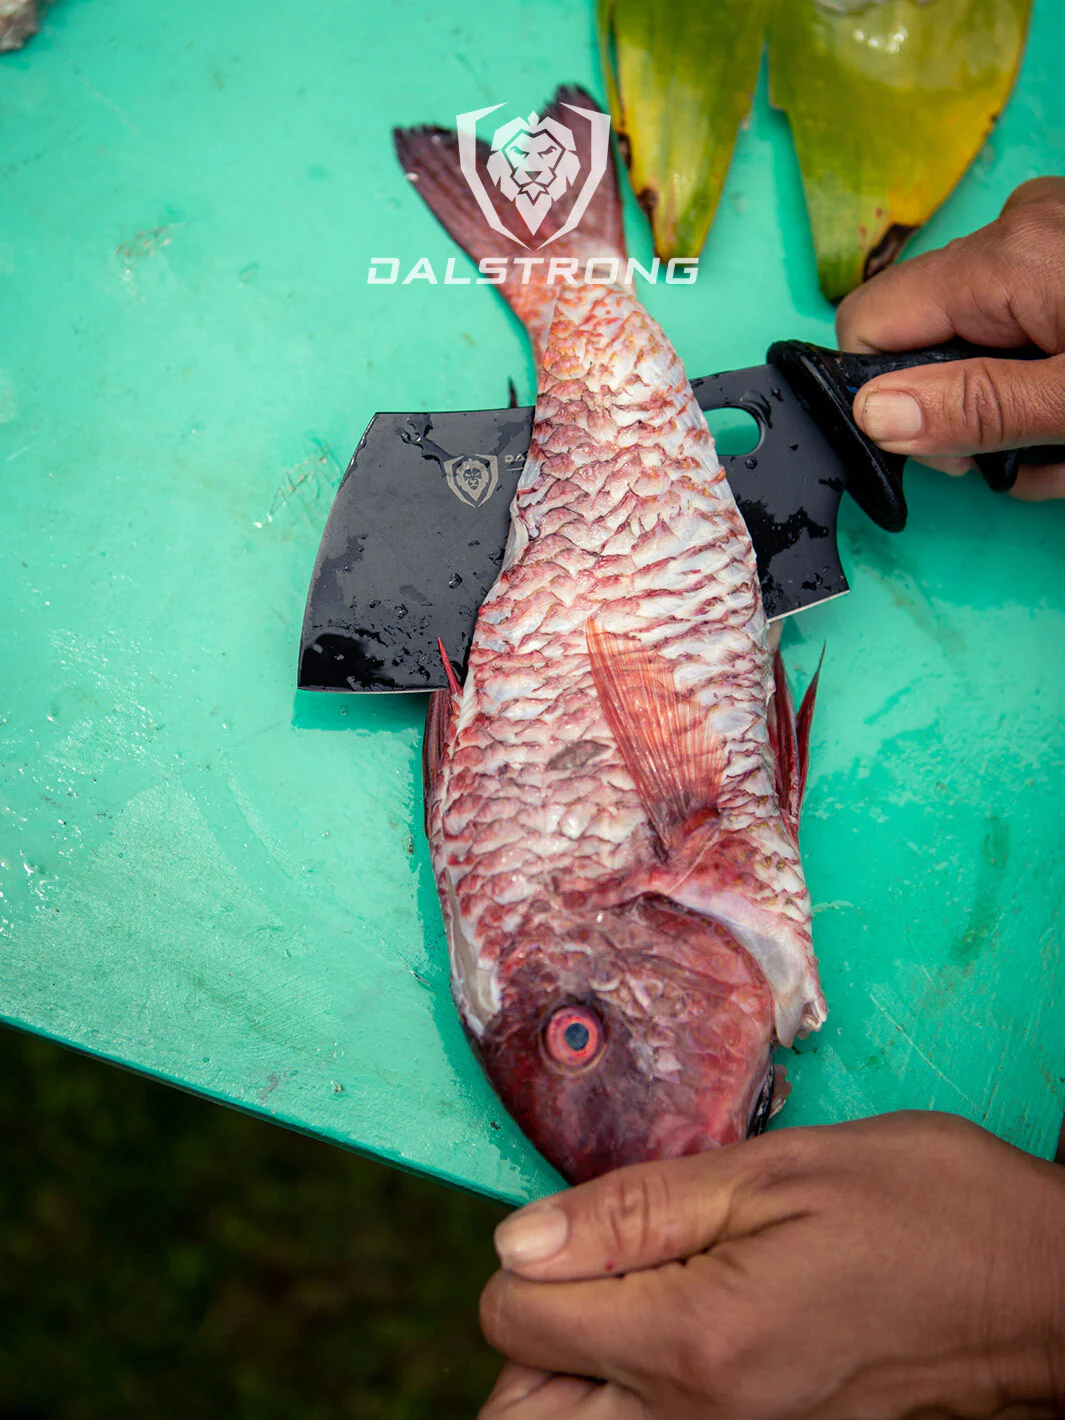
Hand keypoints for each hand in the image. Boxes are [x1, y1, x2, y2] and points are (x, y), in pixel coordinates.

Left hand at [478, 1112, 1064, 1417]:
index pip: (516, 1321)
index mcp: (694, 1340)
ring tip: (632, 1296)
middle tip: (591, 1266)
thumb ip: (634, 1211)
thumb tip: (518, 1241)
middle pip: (527, 1415)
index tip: (579, 1221)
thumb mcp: (774, 1172)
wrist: (1036, 1287)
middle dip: (533, 1336)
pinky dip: (631, 1395)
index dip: (526, 1257)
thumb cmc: (920, 1207)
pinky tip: (677, 1332)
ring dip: (575, 1373)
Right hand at [836, 177, 1064, 500]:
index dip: (882, 401)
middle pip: (927, 338)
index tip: (948, 456)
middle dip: (965, 418)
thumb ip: (974, 407)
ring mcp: (1050, 232)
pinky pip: (1025, 318)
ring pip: (980, 340)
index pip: (867, 323)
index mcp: (1003, 258)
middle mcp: (1016, 228)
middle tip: (1030, 464)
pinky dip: (1042, 377)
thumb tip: (869, 414)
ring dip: (1011, 410)